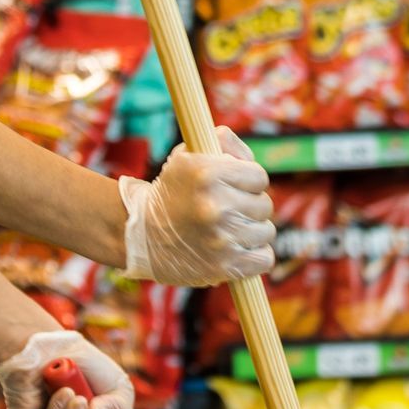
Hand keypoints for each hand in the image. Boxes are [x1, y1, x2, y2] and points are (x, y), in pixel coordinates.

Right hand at [119, 126, 276, 286]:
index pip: (259, 176)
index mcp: (207, 174)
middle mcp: (216, 206)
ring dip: (251, 231)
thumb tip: (248, 155)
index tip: (232, 187)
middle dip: (248, 206)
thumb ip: (221, 143)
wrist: (141, 236)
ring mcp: (221, 239)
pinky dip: (253, 255)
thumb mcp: (187, 157)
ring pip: (266, 231)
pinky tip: (234, 249)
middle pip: (264, 204)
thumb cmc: (172, 193)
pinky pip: (264, 258)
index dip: (247, 181)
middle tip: (226, 209)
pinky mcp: (225, 266)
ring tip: (227, 230)